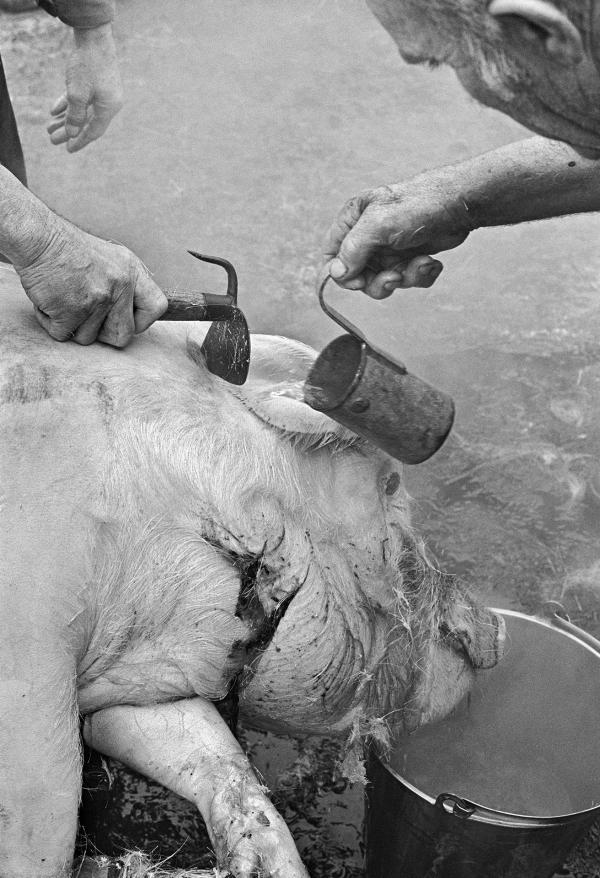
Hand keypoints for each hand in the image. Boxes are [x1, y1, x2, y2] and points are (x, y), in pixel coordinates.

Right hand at [14, 216, 166, 346]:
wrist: (38, 238)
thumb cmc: (69, 249)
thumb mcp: (111, 258)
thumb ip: (126, 285)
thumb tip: (132, 315)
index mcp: (132, 272)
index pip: (157, 308)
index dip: (141, 321)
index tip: (125, 319)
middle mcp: (120, 287)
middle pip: (123, 336)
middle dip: (103, 333)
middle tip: (86, 314)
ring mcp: (97, 300)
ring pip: (88, 338)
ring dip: (73, 325)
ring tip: (64, 298)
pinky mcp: (71, 312)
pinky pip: (63, 335)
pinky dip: (51, 323)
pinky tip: (49, 301)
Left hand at [47, 23, 122, 152]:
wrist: (94, 37)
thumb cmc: (87, 66)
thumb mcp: (77, 94)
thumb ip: (75, 116)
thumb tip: (73, 133)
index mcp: (109, 108)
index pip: (94, 131)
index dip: (80, 141)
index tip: (68, 149)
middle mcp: (109, 102)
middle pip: (86, 122)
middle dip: (69, 131)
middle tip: (53, 139)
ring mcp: (104, 92)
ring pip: (83, 110)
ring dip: (66, 118)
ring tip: (50, 126)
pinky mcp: (97, 82)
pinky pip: (82, 98)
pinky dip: (69, 104)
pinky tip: (55, 110)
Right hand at [323, 172, 473, 297]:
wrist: (461, 204)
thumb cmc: (419, 205)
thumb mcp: (378, 225)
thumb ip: (352, 250)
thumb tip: (334, 274)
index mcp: (354, 221)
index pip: (332, 255)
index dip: (341, 274)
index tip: (359, 281)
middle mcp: (369, 236)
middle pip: (358, 276)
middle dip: (379, 282)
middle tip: (395, 277)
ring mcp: (390, 248)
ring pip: (384, 281)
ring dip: (405, 278)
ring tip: (421, 263)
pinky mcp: (411, 256)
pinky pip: (408, 279)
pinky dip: (420, 276)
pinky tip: (431, 262)